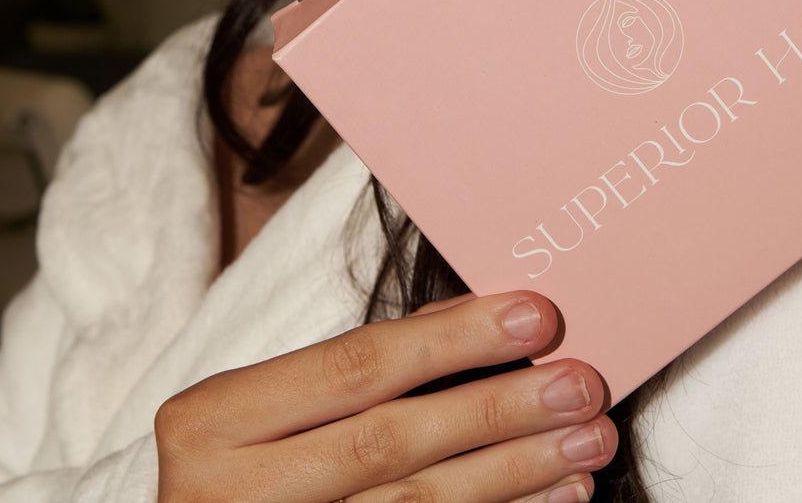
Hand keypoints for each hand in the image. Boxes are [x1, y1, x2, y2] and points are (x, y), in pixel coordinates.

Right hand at [155, 291, 616, 502]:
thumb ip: (364, 361)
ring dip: (515, 474)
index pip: (355, 366)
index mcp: (215, 420)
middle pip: (390, 442)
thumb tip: (479, 317)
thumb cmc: (242, 459)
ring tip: (586, 443)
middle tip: (582, 385)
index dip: (452, 341)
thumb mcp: (274, 401)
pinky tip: (551, 499)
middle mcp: (230, 494)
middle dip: (498, 411)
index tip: (536, 317)